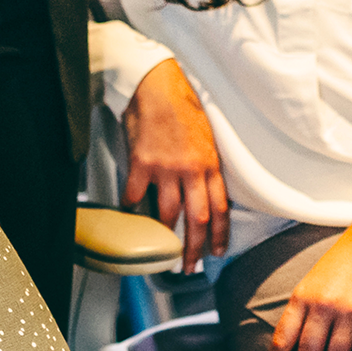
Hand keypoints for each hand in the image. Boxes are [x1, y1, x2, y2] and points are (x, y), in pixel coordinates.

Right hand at [123, 57, 228, 269]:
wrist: (158, 85)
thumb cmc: (183, 107)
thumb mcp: (205, 137)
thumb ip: (205, 165)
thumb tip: (204, 190)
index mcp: (210, 164)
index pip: (221, 208)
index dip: (221, 234)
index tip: (218, 251)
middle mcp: (191, 169)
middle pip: (198, 218)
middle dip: (194, 247)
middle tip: (188, 265)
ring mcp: (166, 168)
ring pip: (168, 213)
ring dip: (165, 235)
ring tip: (161, 247)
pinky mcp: (142, 163)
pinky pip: (136, 195)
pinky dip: (133, 208)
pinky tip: (130, 213)